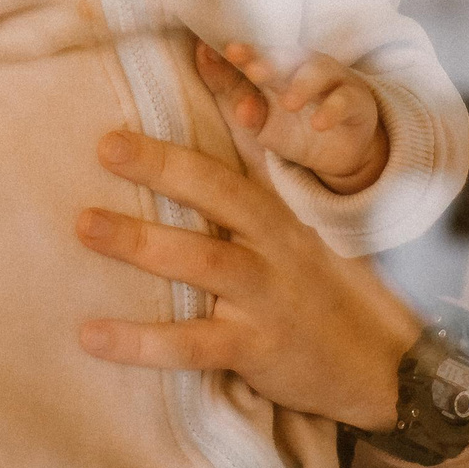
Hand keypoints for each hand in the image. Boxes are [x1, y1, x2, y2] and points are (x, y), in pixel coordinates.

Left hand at [74, 130, 420, 430]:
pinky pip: (192, 344)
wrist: (383, 367)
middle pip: (219, 197)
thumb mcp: (299, 238)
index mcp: (279, 217)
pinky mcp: (257, 349)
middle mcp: (275, 248)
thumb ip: (256, 193)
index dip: (200, 129)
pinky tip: (92, 335)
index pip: (235, 164)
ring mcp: (268, 298)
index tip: (154, 100)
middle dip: (163, 168)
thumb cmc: (324, 294)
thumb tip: (219, 137)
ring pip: (203, 262)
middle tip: (106, 147)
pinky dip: (142, 340)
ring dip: (142, 241)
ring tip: (85, 225)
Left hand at [194, 41, 388, 193]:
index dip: (246, 51)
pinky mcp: (356, 103)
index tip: (228, 51)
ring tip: (289, 103)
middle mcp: (304, 66)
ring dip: (303, 85)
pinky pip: (346, 102)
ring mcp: (332, 82)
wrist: (339, 150)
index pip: (259, 53)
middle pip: (288, 57)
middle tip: (254, 72)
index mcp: (278, 65)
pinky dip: (333, 110)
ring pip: (319, 72)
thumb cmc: (293, 124)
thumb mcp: (256, 113)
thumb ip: (229, 89)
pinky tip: (320, 123)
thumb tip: (202, 55)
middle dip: (272, 62)